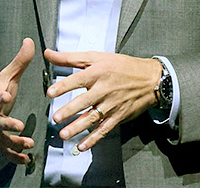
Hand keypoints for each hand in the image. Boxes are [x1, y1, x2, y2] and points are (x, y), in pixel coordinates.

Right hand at [0, 38, 36, 163]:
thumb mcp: (4, 79)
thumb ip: (19, 63)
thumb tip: (30, 40)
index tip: (6, 96)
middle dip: (6, 124)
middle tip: (18, 125)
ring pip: (0, 140)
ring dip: (14, 143)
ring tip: (29, 143)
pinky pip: (3, 153)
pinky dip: (14, 157)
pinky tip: (26, 159)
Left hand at [44, 49, 161, 151]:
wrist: (150, 79)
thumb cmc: (123, 66)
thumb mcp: (97, 57)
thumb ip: (70, 58)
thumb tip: (48, 54)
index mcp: (98, 73)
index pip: (78, 79)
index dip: (63, 86)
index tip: (51, 92)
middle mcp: (104, 89)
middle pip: (84, 101)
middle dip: (69, 110)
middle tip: (56, 118)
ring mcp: (111, 105)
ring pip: (92, 117)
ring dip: (78, 127)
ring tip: (64, 134)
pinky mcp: (118, 116)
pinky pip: (104, 129)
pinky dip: (93, 139)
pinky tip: (82, 146)